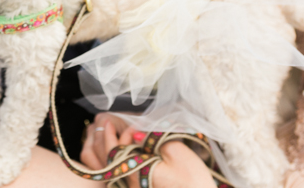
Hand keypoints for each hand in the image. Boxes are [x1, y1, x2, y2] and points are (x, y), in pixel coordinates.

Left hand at [80, 113, 214, 187]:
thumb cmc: (194, 180)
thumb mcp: (176, 152)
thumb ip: (153, 139)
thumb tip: (136, 134)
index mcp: (138, 173)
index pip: (113, 153)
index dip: (109, 136)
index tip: (109, 122)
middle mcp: (133, 184)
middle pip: (114, 161)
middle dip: (114, 140)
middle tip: (120, 126)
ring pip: (119, 168)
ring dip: (119, 150)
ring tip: (127, 136)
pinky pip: (129, 173)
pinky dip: (127, 160)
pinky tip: (136, 151)